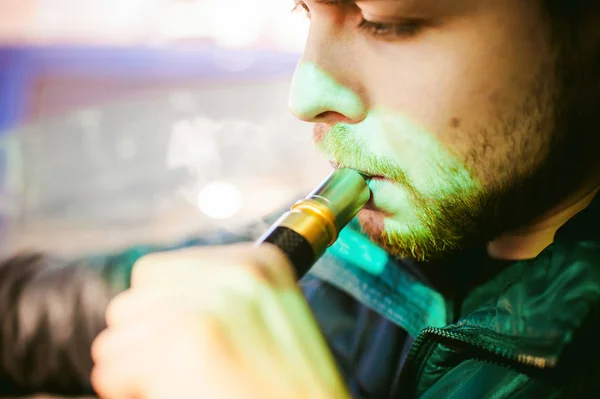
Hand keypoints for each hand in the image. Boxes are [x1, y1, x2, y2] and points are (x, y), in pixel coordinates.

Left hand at [90, 243, 349, 398]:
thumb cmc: (288, 388)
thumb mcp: (273, 317)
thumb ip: (222, 294)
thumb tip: (160, 293)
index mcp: (259, 261)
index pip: (161, 270)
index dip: (161, 312)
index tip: (183, 339)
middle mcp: (232, 272)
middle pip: (134, 298)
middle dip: (144, 337)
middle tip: (178, 365)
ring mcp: (204, 304)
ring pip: (118, 333)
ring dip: (136, 364)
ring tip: (180, 381)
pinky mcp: (179, 343)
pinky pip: (112, 368)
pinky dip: (130, 389)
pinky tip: (175, 393)